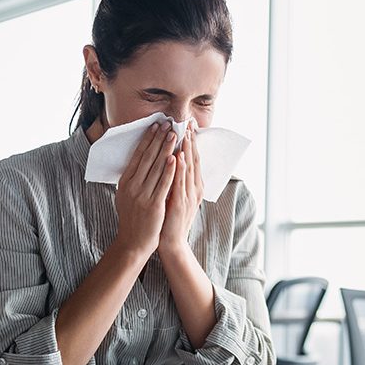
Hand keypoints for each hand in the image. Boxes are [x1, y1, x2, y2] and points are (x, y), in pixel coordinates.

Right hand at [112, 122, 177, 261]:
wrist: (133, 242)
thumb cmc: (133, 217)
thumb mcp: (126, 195)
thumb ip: (133, 179)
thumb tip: (139, 160)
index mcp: (125, 182)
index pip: (137, 156)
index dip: (147, 140)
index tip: (155, 126)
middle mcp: (132, 186)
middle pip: (147, 158)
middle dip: (158, 139)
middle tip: (168, 124)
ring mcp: (142, 195)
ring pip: (157, 167)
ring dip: (166, 149)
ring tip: (174, 135)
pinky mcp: (154, 205)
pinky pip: (163, 184)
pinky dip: (170, 170)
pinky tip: (175, 158)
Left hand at [158, 124, 203, 256]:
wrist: (170, 242)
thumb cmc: (169, 218)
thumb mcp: (174, 194)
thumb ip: (175, 179)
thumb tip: (171, 161)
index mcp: (193, 185)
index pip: (192, 159)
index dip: (190, 142)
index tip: (187, 126)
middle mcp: (194, 188)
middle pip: (193, 160)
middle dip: (190, 141)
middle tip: (188, 123)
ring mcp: (188, 196)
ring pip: (189, 168)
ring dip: (187, 150)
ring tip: (184, 133)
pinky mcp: (181, 203)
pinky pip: (180, 182)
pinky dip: (180, 169)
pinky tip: (178, 157)